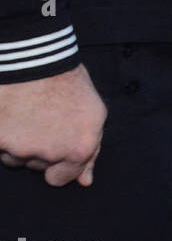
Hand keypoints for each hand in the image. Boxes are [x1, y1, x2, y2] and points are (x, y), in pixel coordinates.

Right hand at [0, 65, 106, 186]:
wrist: (35, 58)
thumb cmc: (68, 83)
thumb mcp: (94, 114)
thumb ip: (91, 151)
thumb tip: (85, 181)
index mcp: (78, 150)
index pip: (60, 178)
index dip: (57, 164)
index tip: (53, 146)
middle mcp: (48, 154)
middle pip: (35, 165)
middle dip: (38, 148)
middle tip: (40, 119)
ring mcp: (17, 147)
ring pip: (12, 156)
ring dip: (16, 142)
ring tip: (24, 112)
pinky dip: (2, 133)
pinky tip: (9, 113)